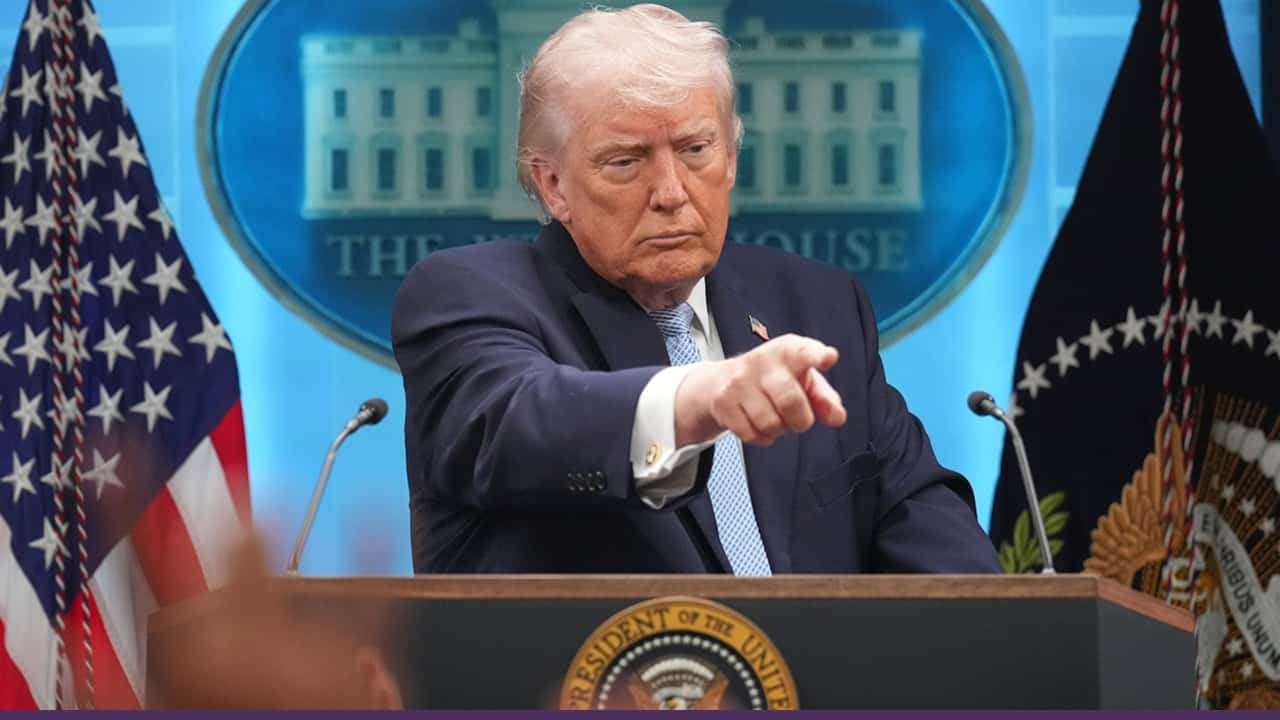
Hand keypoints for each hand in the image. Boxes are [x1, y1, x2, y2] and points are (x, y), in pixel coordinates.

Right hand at [674, 334, 846, 446]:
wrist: (723, 380)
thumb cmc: (775, 379)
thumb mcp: (804, 381)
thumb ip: (825, 399)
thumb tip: (837, 417)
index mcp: (789, 351)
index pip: (805, 352)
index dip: (818, 356)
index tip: (829, 357)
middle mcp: (763, 361)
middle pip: (790, 401)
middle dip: (800, 421)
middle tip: (799, 419)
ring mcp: (739, 380)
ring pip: (769, 423)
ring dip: (778, 430)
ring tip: (774, 417)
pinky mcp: (723, 401)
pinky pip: (750, 434)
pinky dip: (760, 437)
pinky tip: (757, 424)